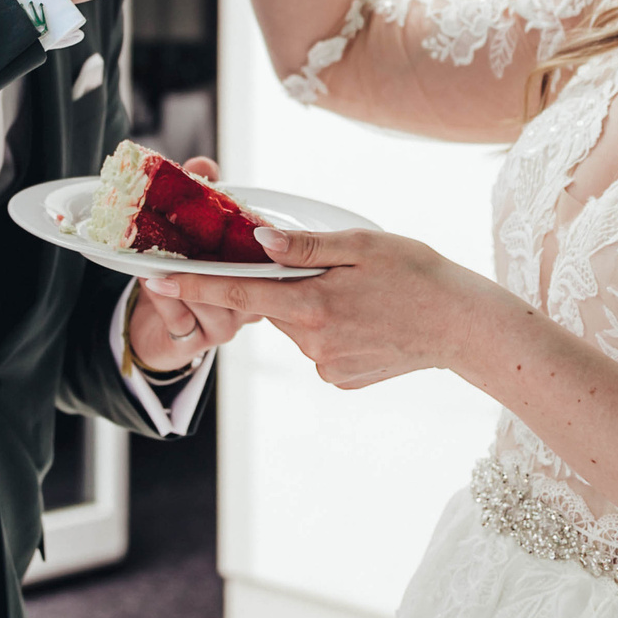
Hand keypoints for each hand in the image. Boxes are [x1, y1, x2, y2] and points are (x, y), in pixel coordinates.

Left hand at [126, 156, 250, 370]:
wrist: (156, 330)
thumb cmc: (188, 274)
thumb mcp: (198, 231)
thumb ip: (205, 195)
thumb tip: (204, 164)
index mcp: (260, 276)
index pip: (260, 259)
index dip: (245, 239)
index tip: (222, 217)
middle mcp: (250, 304)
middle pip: (238, 283)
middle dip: (210, 261)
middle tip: (183, 239)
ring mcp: (225, 325)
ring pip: (211, 303)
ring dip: (183, 280)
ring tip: (158, 260)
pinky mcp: (197, 341)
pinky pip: (183, 320)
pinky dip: (166, 300)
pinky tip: (151, 283)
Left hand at [145, 226, 507, 389]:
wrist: (462, 327)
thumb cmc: (417, 274)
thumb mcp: (362, 244)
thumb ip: (304, 245)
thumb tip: (256, 237)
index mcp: (312, 304)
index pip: (238, 292)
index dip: (194, 284)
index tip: (155, 278)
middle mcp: (312, 342)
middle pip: (274, 307)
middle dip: (288, 286)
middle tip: (334, 270)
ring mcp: (327, 366)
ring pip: (298, 327)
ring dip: (314, 308)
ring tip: (363, 297)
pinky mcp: (342, 380)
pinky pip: (320, 348)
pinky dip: (333, 331)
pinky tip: (368, 321)